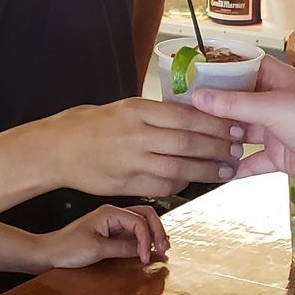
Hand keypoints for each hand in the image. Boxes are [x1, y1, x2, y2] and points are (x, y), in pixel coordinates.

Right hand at [37, 98, 241, 198]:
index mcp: (137, 110)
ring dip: (207, 170)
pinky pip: (162, 187)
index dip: (215, 123)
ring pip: (179, 168)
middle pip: (187, 142)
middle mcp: (136, 135)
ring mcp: (131, 162)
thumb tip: (190, 114)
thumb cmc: (89, 124)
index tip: (235, 124)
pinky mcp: (126, 184)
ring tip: (226, 169)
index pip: (186, 116)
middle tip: (238, 147)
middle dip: (218, 146)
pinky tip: (195, 181)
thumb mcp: (122, 108)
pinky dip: (183, 185)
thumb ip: (154, 113)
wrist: (56, 149)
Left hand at [38, 205, 169, 269]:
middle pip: (146, 215)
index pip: (139, 221)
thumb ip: (123, 248)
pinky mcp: (112, 234)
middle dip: (158, 231)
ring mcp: (114, 224)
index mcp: (110, 213)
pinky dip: (145, 240)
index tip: (146, 257)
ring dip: (154, 234)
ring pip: (143, 223)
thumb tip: (144, 250)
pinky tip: (149, 249)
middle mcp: (114, 215)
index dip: (147, 239)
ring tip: (161, 249)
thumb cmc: (67, 248)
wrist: (49, 253)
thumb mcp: (97, 249)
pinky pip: (134, 233)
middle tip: (164, 249)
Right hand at [189, 58, 294, 192]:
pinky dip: (236, 167)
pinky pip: (252, 161)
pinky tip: (214, 171)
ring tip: (193, 139)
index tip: (191, 75)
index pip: (244, 67)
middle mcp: (276, 102)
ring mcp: (277, 130)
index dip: (220, 70)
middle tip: (183, 110)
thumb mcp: (271, 107)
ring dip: (223, 137)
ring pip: (243, 131)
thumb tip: (197, 97)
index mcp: (278, 80)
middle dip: (215, 107)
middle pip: (239, 101)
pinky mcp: (279, 156)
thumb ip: (233, 104)